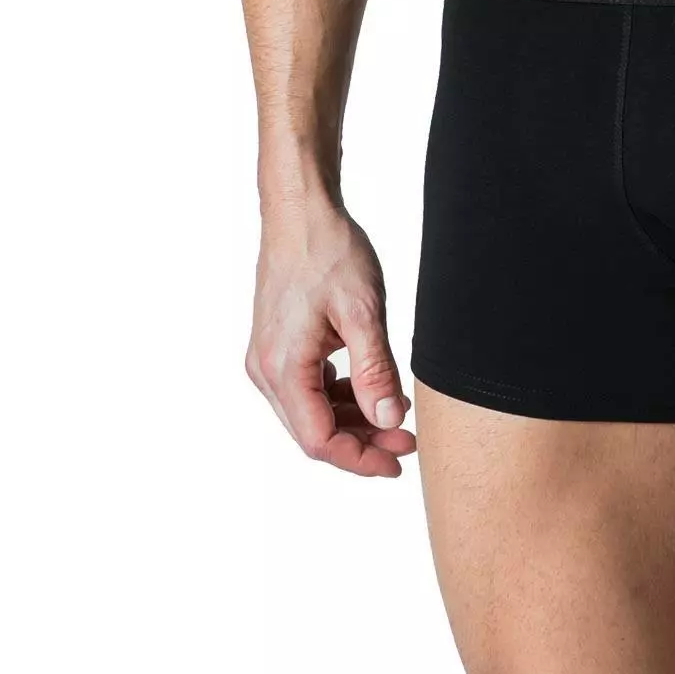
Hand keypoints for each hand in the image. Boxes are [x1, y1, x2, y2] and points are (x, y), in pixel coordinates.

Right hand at [247, 202, 415, 477]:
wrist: (300, 211)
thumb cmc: (329, 251)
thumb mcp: (363, 311)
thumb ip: (375, 370)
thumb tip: (388, 421)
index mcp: (284, 368)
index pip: (320, 440)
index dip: (361, 458)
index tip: (398, 462)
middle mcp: (267, 370)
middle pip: (313, 431)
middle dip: (362, 442)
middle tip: (407, 442)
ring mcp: (269, 357)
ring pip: (311, 411)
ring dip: (352, 420)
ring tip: (395, 418)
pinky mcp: (278, 344)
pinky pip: (307, 387)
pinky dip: (338, 395)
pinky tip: (369, 389)